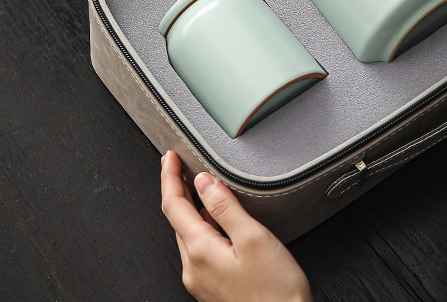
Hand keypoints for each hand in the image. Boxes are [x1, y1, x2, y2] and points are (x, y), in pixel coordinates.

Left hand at [160, 150, 311, 301]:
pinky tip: (216, 223)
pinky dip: (202, 228)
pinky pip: (199, 251)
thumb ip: (225, 207)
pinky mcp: (212, 289)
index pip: (173, 206)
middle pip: (177, 220)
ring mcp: (202, 282)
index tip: (170, 158)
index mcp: (201, 252)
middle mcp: (195, 269)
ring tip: (199, 188)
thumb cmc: (276, 293)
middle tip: (181, 166)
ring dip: (189, 209)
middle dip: (178, 190)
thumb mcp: (253, 238)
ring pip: (188, 235)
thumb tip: (205, 182)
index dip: (170, 177)